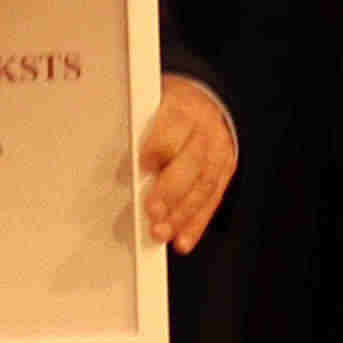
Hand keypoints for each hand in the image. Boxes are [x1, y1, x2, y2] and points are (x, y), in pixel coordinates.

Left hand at [137, 77, 236, 252]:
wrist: (206, 101)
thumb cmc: (169, 107)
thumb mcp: (152, 105)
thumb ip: (138, 130)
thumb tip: (118, 163)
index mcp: (183, 107)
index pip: (175, 126)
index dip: (159, 147)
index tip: (142, 166)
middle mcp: (205, 130)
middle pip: (191, 162)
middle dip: (171, 191)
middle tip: (152, 212)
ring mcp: (218, 153)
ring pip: (203, 186)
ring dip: (181, 215)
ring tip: (162, 233)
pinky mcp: (225, 172)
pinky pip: (212, 201)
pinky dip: (196, 224)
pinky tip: (182, 240)